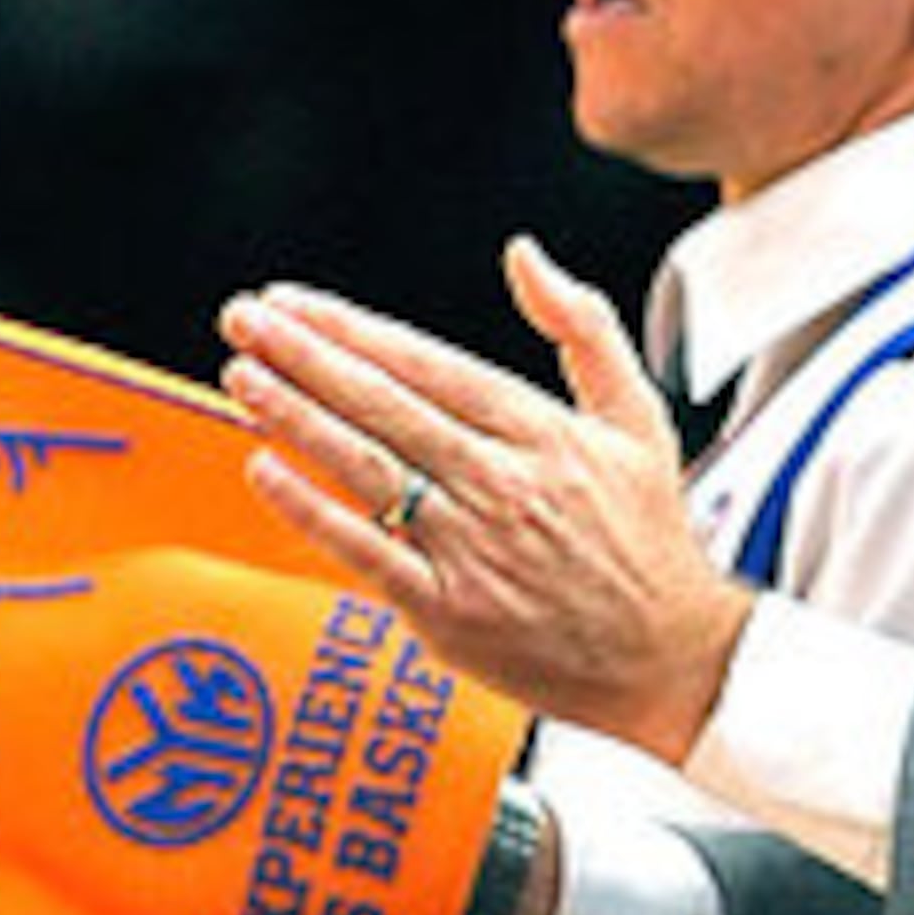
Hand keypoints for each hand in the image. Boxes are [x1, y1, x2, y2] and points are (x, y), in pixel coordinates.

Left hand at [219, 236, 752, 766]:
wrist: (671, 659)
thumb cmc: (648, 540)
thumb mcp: (637, 415)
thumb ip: (583, 326)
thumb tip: (525, 255)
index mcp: (541, 431)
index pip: (426, 363)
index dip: (352, 330)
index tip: (292, 301)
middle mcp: (501, 483)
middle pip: (384, 405)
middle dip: (304, 354)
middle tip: (244, 318)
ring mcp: (471, 549)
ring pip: (366, 467)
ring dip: (295, 416)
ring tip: (242, 375)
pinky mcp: (449, 612)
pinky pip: (365, 551)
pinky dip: (310, 510)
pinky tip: (264, 469)